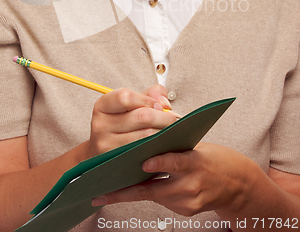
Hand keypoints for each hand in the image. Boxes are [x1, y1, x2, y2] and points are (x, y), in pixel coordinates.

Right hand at [86, 84, 176, 157]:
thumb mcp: (132, 104)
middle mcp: (100, 125)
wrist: (104, 152)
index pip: (126, 97)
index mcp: (103, 106)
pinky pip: (145, 153)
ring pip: (146, 136)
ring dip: (164, 133)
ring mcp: (106, 145)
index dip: (147, 100)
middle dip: (164, 117)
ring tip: (170, 131)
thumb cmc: (123, 123)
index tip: (159, 106)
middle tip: (173, 119)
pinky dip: (158, 147)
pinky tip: (163, 144)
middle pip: (142, 117)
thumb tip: (164, 103)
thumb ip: (151, 94)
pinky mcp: (117, 162)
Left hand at [91, 142, 257, 216]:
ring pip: (155, 196)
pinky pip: (163, 201)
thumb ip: (173, 141)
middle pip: (154, 189)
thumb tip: (148, 128)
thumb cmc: (214, 158)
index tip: (143, 163)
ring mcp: (189, 201)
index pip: (175, 162)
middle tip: (102, 193)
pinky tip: (136, 188)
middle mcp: (191, 185)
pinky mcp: (187, 211)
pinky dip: (150, 193)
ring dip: (133, 191)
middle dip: (126, 192)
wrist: (237, 184)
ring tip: (109, 190)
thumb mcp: (197, 145)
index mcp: (195, 162)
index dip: (159, 163)